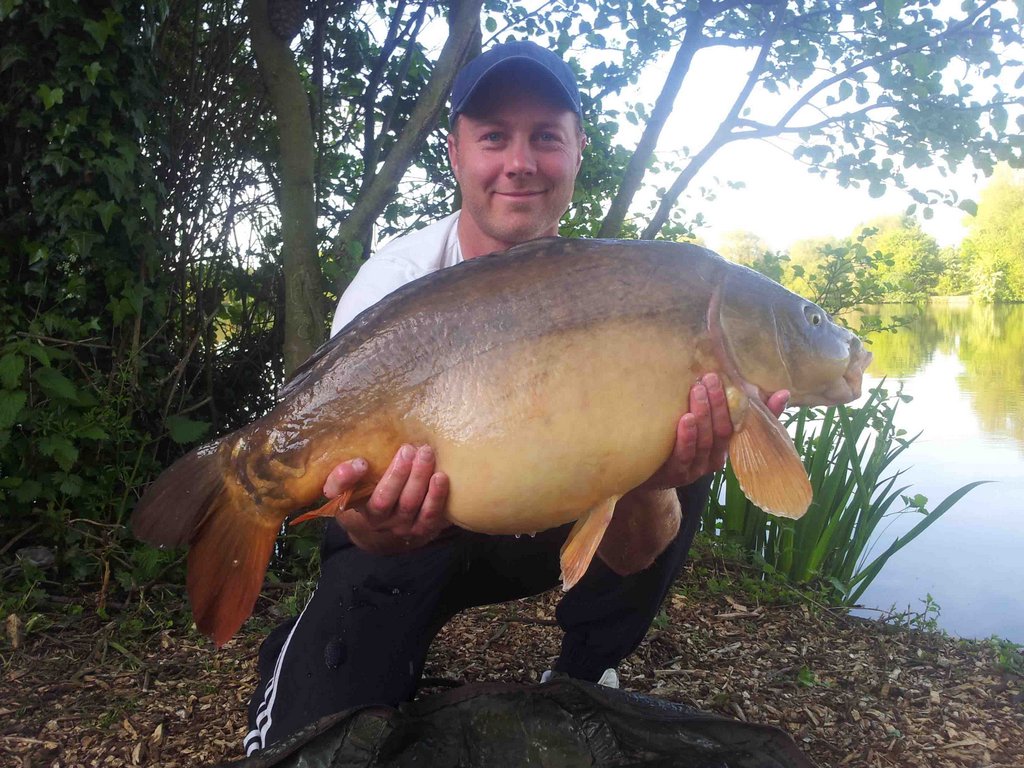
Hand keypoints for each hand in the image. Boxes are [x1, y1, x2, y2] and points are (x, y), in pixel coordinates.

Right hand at [322, 444, 450, 553]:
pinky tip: (441, 477)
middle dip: (397, 473)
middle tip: (408, 449)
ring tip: (426, 454)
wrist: (393, 518)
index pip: (340, 492)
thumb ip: (349, 466)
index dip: (346, 479)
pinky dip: (436, 497)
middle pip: (383, 499)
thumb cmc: (374, 487)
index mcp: (352, 501)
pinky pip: (429, 516)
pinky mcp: (421, 529)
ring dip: (418, 478)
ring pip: (408, 505)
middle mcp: (375, 519)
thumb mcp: (357, 477)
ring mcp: (399, 526)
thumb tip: (357, 456)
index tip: (360, 463)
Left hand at [639, 373, 789, 490]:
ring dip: (703, 414)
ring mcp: (694, 468)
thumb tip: (782, 392)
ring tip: (697, 389)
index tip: (751, 387)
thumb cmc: (677, 442)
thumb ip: (733, 408)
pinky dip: (686, 436)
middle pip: (722, 431)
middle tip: (711, 378)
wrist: (643, 471)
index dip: (752, 409)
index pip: (743, 426)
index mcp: (724, 447)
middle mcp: (713, 459)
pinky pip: (684, 455)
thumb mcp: (704, 423)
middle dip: (719, 403)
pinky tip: (686, 418)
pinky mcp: (674, 474)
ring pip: (705, 441)